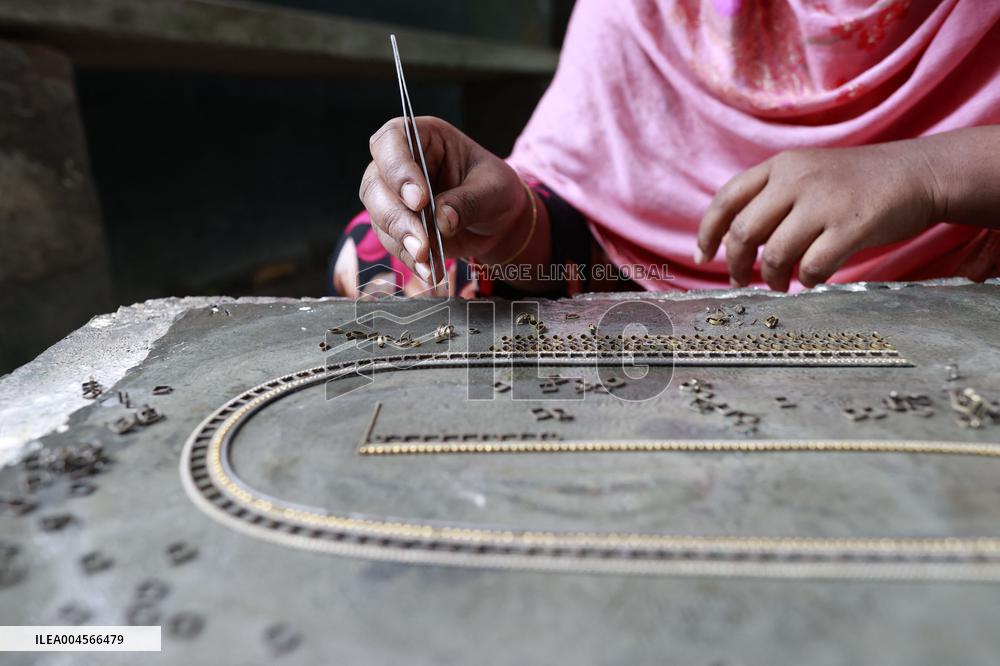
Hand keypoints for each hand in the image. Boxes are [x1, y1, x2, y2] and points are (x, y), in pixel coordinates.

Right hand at [359, 116, 525, 280]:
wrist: (498, 220)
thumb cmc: (496, 190)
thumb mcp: (494, 189)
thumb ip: (469, 201)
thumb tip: (442, 220)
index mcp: (424, 137)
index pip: (392, 140)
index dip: (398, 169)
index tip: (419, 200)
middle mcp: (401, 163)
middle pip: (376, 184)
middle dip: (397, 217)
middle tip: (422, 244)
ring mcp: (394, 195)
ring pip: (378, 215)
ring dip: (401, 242)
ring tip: (427, 261)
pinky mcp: (397, 225)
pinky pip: (392, 242)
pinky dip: (410, 259)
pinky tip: (429, 271)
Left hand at [696, 142, 938, 290]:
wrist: (918, 173)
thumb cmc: (857, 183)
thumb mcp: (808, 174)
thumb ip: (772, 198)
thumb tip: (734, 243)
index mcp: (780, 166)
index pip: (727, 199)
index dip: (708, 233)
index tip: (703, 257)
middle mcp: (796, 179)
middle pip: (743, 232)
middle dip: (737, 265)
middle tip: (742, 281)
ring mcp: (824, 202)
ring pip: (775, 254)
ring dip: (773, 278)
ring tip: (782, 284)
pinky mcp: (851, 225)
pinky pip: (813, 267)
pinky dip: (808, 280)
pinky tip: (814, 278)